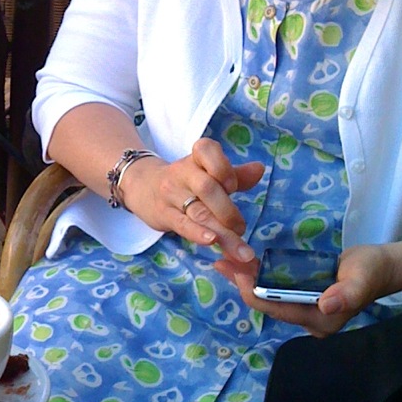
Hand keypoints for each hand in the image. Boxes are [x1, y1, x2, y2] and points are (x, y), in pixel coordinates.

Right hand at [124, 138, 263, 262]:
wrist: (141, 185)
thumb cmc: (185, 180)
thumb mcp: (207, 172)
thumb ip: (235, 174)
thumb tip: (259, 169)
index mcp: (196, 158)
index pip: (207, 150)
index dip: (223, 168)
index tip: (233, 187)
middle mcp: (182, 172)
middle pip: (208, 188)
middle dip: (228, 211)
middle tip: (241, 228)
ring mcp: (170, 193)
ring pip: (199, 212)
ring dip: (223, 233)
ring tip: (241, 251)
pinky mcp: (163, 214)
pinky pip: (182, 224)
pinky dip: (198, 233)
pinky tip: (212, 241)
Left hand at [215, 243, 395, 336]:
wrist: (379, 268)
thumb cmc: (371, 271)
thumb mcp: (361, 278)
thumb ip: (346, 293)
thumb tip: (326, 304)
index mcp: (321, 319)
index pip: (280, 310)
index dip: (256, 294)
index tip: (239, 274)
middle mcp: (309, 319)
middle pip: (269, 304)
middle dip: (244, 285)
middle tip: (221, 263)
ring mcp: (305, 309)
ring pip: (269, 296)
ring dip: (247, 279)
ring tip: (224, 261)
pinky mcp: (302, 296)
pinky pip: (275, 289)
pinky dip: (258, 276)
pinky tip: (241, 263)